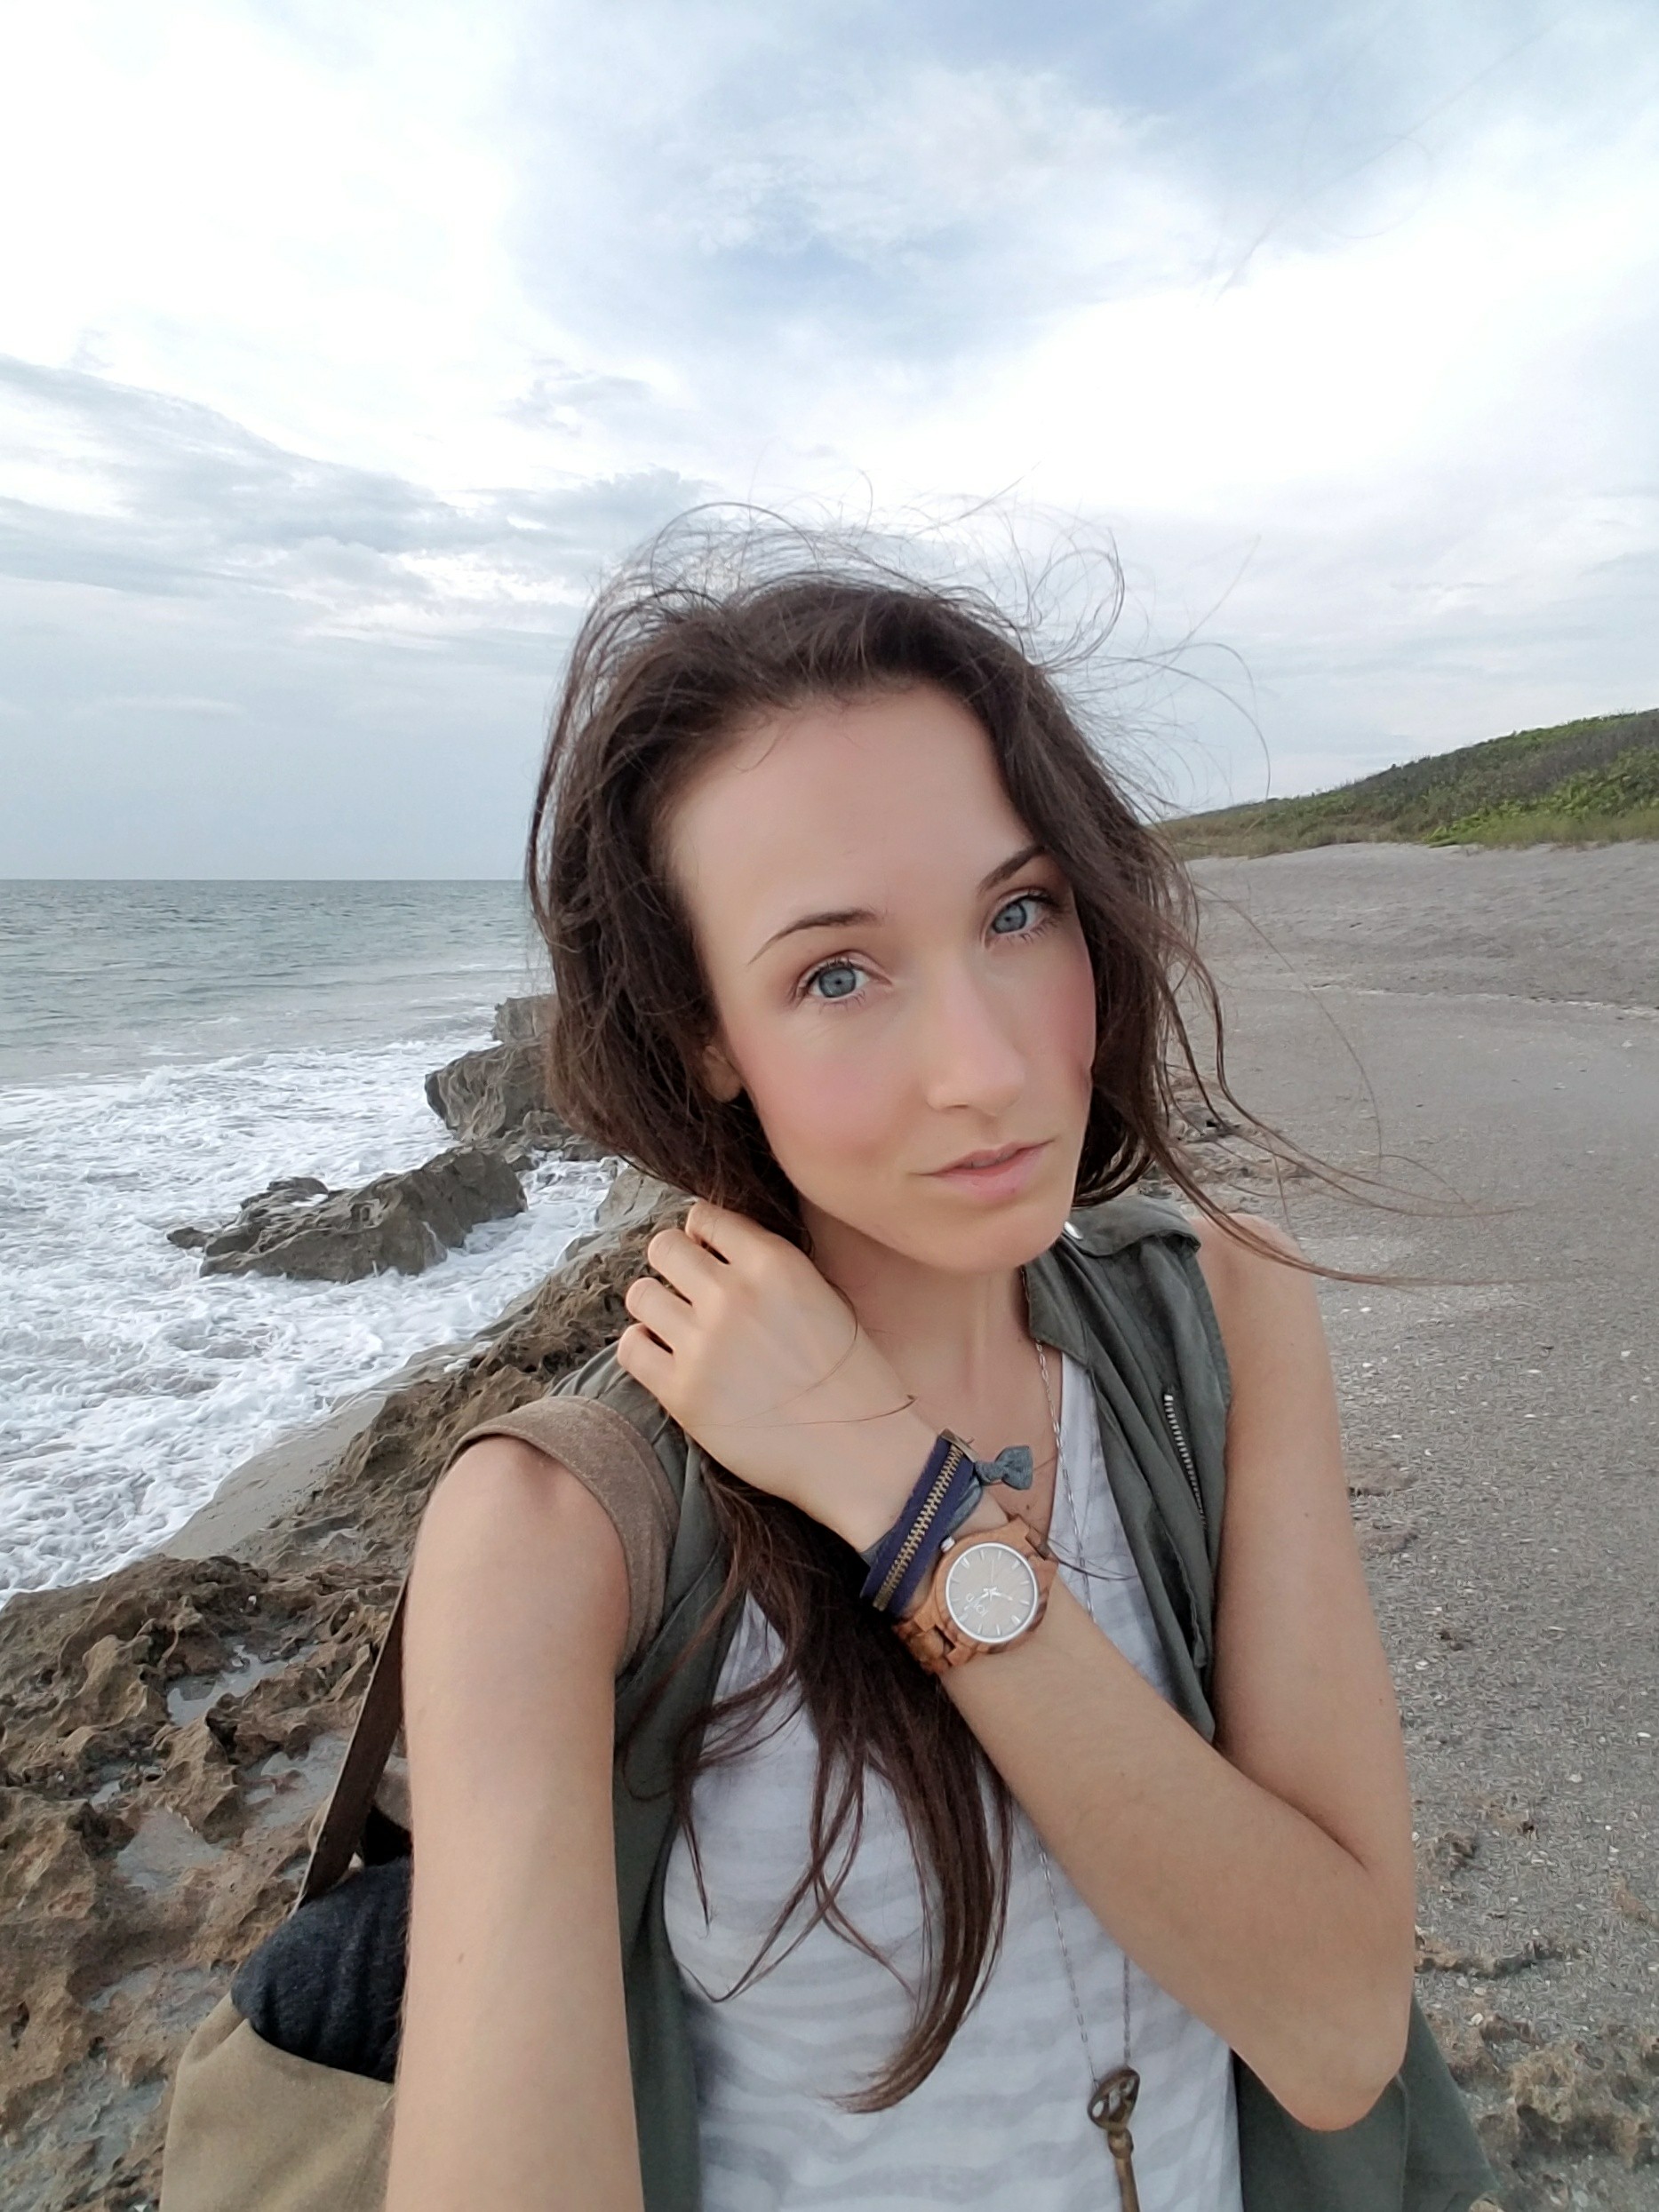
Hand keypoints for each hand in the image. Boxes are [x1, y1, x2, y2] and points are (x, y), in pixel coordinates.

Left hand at [616, 1200, 937, 1549]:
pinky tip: (668, 1359)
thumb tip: (711, 1247)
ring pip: (640, 1294)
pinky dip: (643, 1348)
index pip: (704, 1216)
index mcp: (772, 1262)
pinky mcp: (681, 1393)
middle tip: (689, 1293)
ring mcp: (703, 1344)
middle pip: (663, 1247)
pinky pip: (631, 1348)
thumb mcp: (822, 1294)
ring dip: (656, 1307)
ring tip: (679, 1329)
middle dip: (673, 1266)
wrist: (857, 1452)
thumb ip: (767, 1265)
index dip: (702, 1237)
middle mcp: (732, 1295)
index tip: (709, 1258)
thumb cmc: (850, 1376)